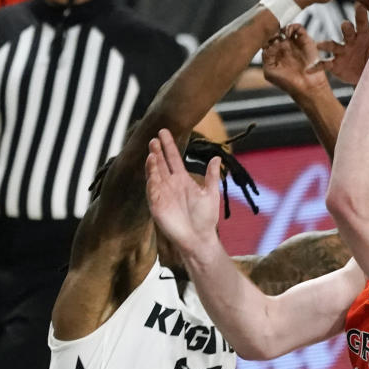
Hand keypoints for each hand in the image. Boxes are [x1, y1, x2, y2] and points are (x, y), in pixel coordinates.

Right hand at [145, 128, 220, 252]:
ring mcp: (162, 193)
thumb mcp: (211, 193)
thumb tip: (217, 157)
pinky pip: (152, 187)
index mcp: (182, 180)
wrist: (199, 238)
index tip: (164, 131)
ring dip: (153, 162)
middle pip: (161, 163)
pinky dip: (151, 176)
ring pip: (155, 173)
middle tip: (154, 137)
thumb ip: (211, 176)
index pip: (173, 158)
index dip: (169, 146)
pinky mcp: (157, 204)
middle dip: (157, 150)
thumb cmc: (205, 218)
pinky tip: (151, 165)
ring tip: (152, 149)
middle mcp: (170, 184)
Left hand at [262, 24, 328, 96]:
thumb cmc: (289, 83)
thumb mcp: (269, 71)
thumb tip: (267, 45)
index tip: (263, 37)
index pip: (266, 40)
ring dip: (281, 27)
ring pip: (286, 28)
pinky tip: (289, 33)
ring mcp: (294, 44)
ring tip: (280, 33)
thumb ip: (265, 57)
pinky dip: (293, 27)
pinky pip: (298, 28)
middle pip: (275, 32)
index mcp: (275, 54)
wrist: (307, 87)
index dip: (264, 36)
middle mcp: (284, 48)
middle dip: (272, 30)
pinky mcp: (305, 41)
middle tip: (271, 32)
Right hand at [316, 4, 368, 85]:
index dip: (360, 13)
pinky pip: (324, 64)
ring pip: (332, 44)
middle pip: (346, 30)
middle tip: (345, 25)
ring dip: (326, 43)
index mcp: (363, 34)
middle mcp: (350, 40)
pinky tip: (309, 69)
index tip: (360, 5)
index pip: (362, 21)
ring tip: (319, 44)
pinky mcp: (335, 64)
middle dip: (346, 27)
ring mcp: (341, 51)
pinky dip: (316, 66)